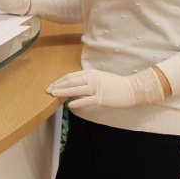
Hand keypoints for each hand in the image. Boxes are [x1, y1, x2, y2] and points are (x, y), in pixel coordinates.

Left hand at [47, 68, 164, 108]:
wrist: (131, 89)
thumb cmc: (116, 85)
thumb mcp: (100, 78)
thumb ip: (88, 81)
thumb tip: (75, 86)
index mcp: (91, 73)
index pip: (71, 76)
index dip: (60, 80)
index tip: (52, 85)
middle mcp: (92, 78)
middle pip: (71, 81)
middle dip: (58, 85)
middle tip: (48, 90)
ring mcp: (96, 87)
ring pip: (75, 89)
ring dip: (63, 92)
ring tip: (53, 95)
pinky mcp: (101, 97)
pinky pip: (86, 100)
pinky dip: (77, 102)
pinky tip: (69, 105)